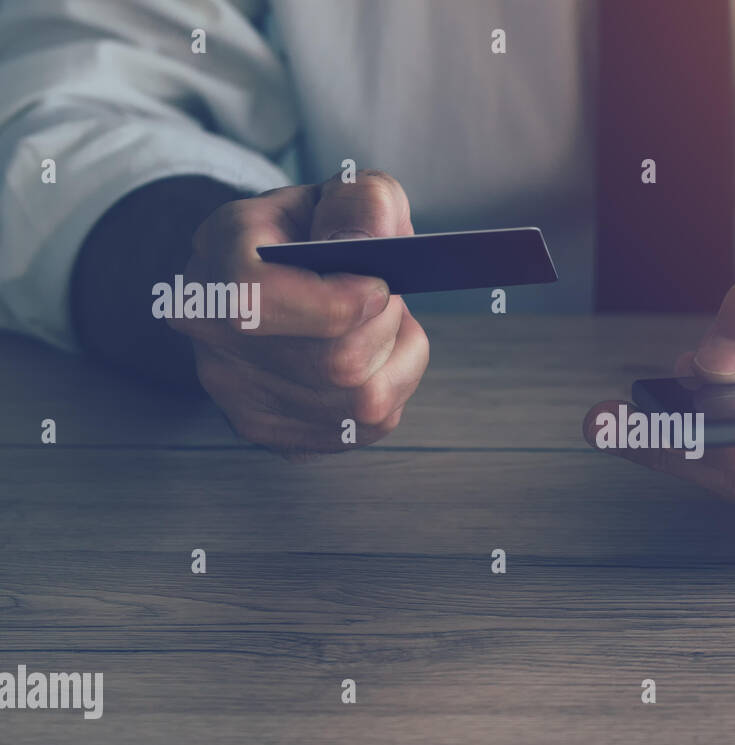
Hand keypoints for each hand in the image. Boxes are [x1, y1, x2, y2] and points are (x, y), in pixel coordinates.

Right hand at [169, 170, 429, 457]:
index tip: (377, 285)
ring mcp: (236, 394)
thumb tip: (376, 240)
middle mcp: (211, 336)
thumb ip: (361, 202)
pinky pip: (368, 426)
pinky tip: (372, 357)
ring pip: (362, 400)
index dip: (338, 301)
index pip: (258, 301)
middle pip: (335, 362)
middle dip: (384, 325)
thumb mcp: (334, 194)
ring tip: (378, 322)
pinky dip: (392, 387)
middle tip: (383, 295)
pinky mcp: (273, 434)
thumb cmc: (306, 235)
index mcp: (215, 261)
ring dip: (395, 357)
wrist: (268, 279)